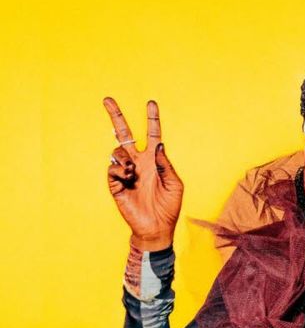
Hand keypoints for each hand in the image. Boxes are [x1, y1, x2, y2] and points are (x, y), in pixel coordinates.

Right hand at [104, 97, 183, 250]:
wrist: (156, 227)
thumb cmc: (168, 206)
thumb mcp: (175, 184)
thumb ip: (165, 164)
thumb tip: (158, 144)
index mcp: (154, 160)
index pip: (152, 134)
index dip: (152, 119)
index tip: (151, 103)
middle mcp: (139, 162)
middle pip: (124, 134)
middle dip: (116, 117)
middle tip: (107, 100)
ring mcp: (126, 172)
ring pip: (117, 151)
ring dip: (124, 157)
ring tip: (133, 171)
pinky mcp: (116, 183)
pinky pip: (112, 168)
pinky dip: (120, 170)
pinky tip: (128, 178)